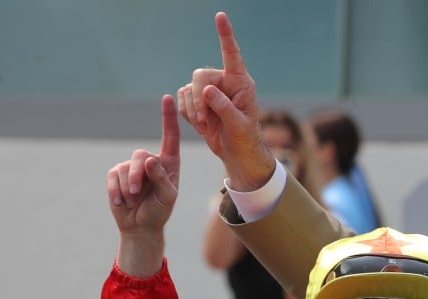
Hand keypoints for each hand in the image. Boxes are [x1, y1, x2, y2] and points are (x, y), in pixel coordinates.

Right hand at [106, 93, 179, 275]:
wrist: (140, 227)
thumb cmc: (159, 211)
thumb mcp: (167, 198)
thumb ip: (161, 178)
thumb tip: (149, 159)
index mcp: (169, 163)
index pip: (169, 137)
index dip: (168, 117)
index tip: (167, 98)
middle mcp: (150, 161)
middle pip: (139, 155)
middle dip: (137, 176)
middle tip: (138, 193)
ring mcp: (132, 167)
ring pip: (125, 168)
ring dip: (128, 188)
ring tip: (133, 200)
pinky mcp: (117, 176)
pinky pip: (113, 177)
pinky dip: (116, 191)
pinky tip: (121, 202)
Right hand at [177, 11, 274, 190]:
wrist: (237, 153)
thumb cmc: (245, 138)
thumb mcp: (239, 125)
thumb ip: (224, 108)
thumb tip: (207, 91)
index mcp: (240, 82)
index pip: (232, 54)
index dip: (225, 35)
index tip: (220, 16)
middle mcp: (224, 82)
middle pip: (200, 76)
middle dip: (197, 98)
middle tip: (202, 119)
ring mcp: (210, 91)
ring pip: (188, 89)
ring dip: (192, 109)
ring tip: (204, 125)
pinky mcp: (198, 101)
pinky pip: (182, 100)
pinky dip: (187, 114)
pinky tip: (200, 124)